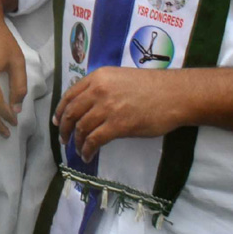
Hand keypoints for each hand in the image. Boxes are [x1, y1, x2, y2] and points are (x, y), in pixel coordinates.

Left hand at [55, 67, 184, 160]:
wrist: (175, 94)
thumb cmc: (151, 87)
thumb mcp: (119, 78)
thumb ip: (100, 87)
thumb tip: (87, 104)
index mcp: (97, 77)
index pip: (69, 95)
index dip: (60, 110)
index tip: (57, 121)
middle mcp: (98, 91)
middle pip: (71, 112)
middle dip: (64, 128)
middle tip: (63, 139)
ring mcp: (107, 108)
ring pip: (81, 128)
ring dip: (76, 142)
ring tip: (77, 150)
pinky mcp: (118, 125)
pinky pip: (94, 140)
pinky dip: (87, 150)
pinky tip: (87, 156)